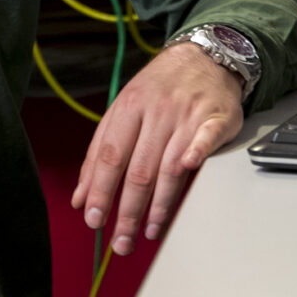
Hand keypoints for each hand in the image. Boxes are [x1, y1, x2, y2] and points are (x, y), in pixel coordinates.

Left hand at [70, 41, 243, 255]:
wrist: (204, 55)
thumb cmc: (160, 87)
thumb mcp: (124, 108)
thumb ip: (100, 152)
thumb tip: (81, 196)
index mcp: (129, 106)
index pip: (110, 156)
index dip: (101, 190)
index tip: (95, 219)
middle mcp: (157, 111)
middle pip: (139, 169)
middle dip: (128, 211)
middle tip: (122, 241)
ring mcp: (186, 114)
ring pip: (169, 165)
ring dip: (159, 204)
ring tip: (149, 231)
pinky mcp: (215, 118)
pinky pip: (205, 138)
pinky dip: (197, 152)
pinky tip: (188, 169)